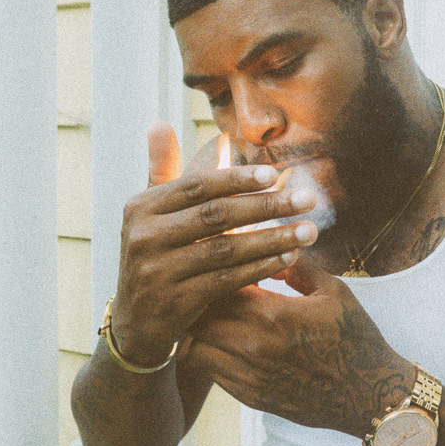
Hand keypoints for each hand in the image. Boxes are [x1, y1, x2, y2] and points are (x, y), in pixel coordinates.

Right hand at [111, 122, 318, 366]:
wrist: (136, 323)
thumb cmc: (155, 257)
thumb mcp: (150, 214)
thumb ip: (163, 170)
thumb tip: (160, 121)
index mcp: (139, 207)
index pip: (196, 186)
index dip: (236, 178)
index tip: (274, 173)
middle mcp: (143, 236)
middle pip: (216, 215)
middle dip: (267, 205)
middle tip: (306, 198)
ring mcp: (157, 271)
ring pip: (226, 249)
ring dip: (274, 238)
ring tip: (309, 230)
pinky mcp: (175, 302)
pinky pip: (228, 280)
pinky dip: (262, 267)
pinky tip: (290, 258)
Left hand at [186, 254, 413, 436]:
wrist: (369, 395)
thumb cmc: (355, 338)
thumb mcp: (333, 292)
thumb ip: (297, 266)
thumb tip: (271, 247)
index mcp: (275, 314)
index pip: (219, 284)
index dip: (214, 271)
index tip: (218, 262)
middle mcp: (255, 346)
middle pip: (198, 316)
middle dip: (199, 299)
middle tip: (206, 287)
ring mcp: (249, 375)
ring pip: (195, 347)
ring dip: (198, 330)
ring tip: (210, 316)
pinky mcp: (249, 397)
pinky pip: (210, 371)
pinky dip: (210, 354)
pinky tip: (224, 341)